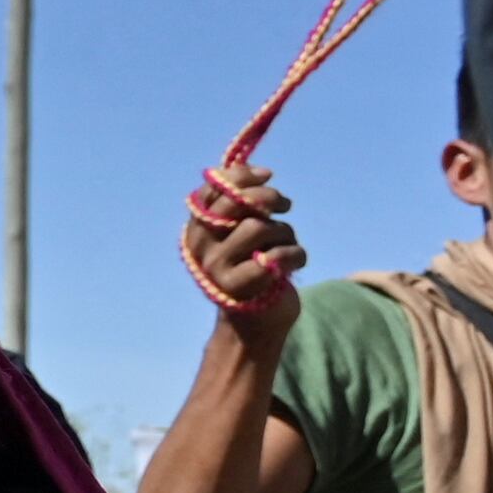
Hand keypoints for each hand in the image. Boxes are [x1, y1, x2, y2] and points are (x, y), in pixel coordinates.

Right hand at [184, 164, 306, 324]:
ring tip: (288, 245)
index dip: (241, 176)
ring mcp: (216, 267)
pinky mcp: (239, 286)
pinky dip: (295, 256)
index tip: (267, 175)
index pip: (213, 190)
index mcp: (197, 228)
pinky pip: (276, 257)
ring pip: (260, 228)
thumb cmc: (254, 270)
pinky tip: (294, 263)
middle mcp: (201, 246)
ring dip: (285, 233)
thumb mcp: (242, 235)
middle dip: (268, 198)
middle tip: (285, 205)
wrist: (255, 322)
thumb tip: (252, 170)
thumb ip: (241, 208)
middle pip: (237, 205)